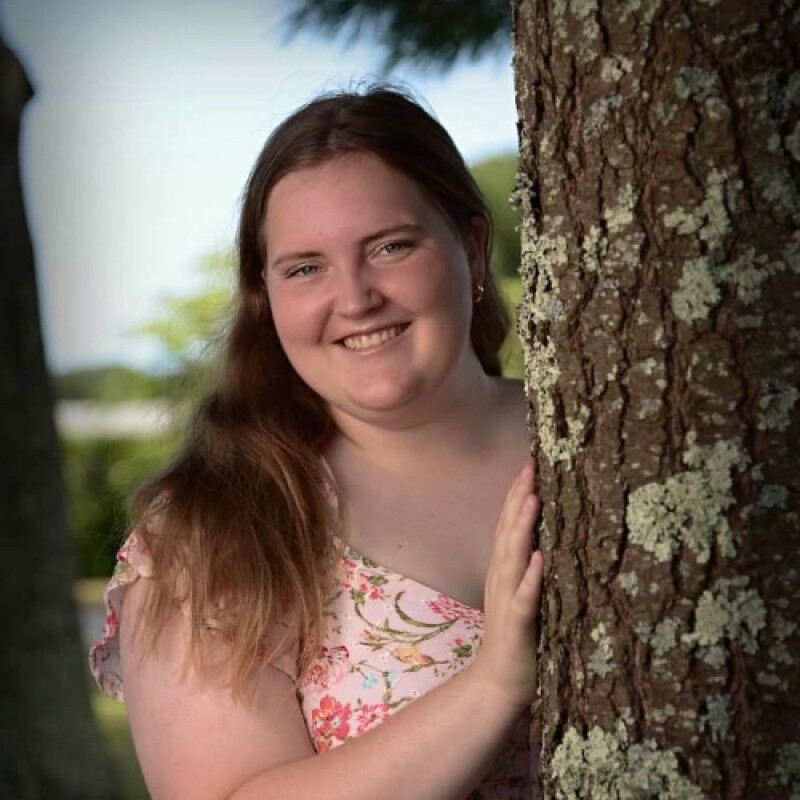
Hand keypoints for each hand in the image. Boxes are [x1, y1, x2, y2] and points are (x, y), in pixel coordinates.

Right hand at [467, 457, 542, 711]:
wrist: (499, 679)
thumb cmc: (520, 635)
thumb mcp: (523, 591)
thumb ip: (530, 563)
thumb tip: (550, 534)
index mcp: (504, 567)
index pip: (509, 523)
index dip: (518, 493)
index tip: (532, 463)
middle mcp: (502, 576)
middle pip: (508, 530)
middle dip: (520, 497)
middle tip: (531, 466)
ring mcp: (507, 598)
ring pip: (513, 556)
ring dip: (522, 527)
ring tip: (534, 499)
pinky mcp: (517, 623)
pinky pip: (524, 597)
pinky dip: (530, 577)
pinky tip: (539, 558)